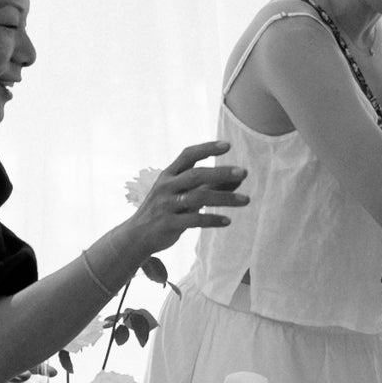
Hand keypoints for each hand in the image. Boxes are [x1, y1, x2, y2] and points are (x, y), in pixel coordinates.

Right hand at [123, 142, 249, 248]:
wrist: (135, 236)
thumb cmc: (164, 211)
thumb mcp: (180, 195)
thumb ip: (206, 186)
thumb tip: (236, 180)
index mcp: (168, 175)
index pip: (188, 155)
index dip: (207, 148)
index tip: (227, 145)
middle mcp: (166, 187)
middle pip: (196, 175)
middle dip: (221, 172)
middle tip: (243, 172)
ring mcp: (166, 205)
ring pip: (199, 197)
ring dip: (225, 198)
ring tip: (246, 200)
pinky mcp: (168, 224)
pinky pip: (194, 220)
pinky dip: (212, 219)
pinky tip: (227, 221)